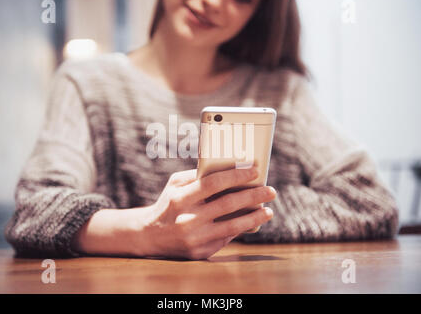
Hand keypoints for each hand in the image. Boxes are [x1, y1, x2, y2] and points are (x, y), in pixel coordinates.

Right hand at [142, 167, 275, 259]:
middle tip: (271, 190)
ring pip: (233, 226)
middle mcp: (188, 218)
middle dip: (254, 195)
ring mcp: (195, 237)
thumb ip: (198, 176)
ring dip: (255, 217)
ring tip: (268, 210)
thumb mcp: (175, 185)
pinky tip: (252, 222)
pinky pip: (226, 238)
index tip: (255, 170)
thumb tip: (229, 169)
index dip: (237, 176)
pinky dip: (242, 229)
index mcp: (181, 198)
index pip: (214, 183)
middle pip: (229, 204)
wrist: (149, 235)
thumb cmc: (169, 203)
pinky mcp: (200, 252)